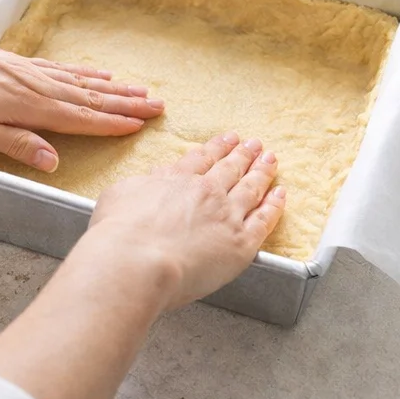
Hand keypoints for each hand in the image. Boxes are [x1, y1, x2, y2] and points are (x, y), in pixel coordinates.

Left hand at [0, 29, 163, 170]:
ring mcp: (28, 71)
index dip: (112, 124)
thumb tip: (53, 162)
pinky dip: (84, 72)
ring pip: (80, 81)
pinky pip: (61, 68)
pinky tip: (99, 72)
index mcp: (30, 108)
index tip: (140, 126)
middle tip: (158, 106)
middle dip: (126, 103)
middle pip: (90, 97)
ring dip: (114, 87)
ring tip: (140, 89)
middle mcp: (36, 86)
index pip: (81, 118)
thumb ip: (16, 144)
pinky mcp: (17, 62)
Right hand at [86, 132, 285, 310]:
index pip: (201, 159)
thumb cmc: (118, 234)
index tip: (228, 138)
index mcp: (176, 179)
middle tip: (254, 144)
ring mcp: (227, 215)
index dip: (217, 147)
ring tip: (270, 160)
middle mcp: (205, 192)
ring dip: (262, 171)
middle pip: (230, 168)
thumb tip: (151, 183)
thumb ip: (142, 185)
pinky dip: (275, 205)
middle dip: (243, 154)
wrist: (137, 260)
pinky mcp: (241, 243)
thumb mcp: (120, 194)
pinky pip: (265, 219)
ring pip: (250, 188)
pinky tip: (281, 194)